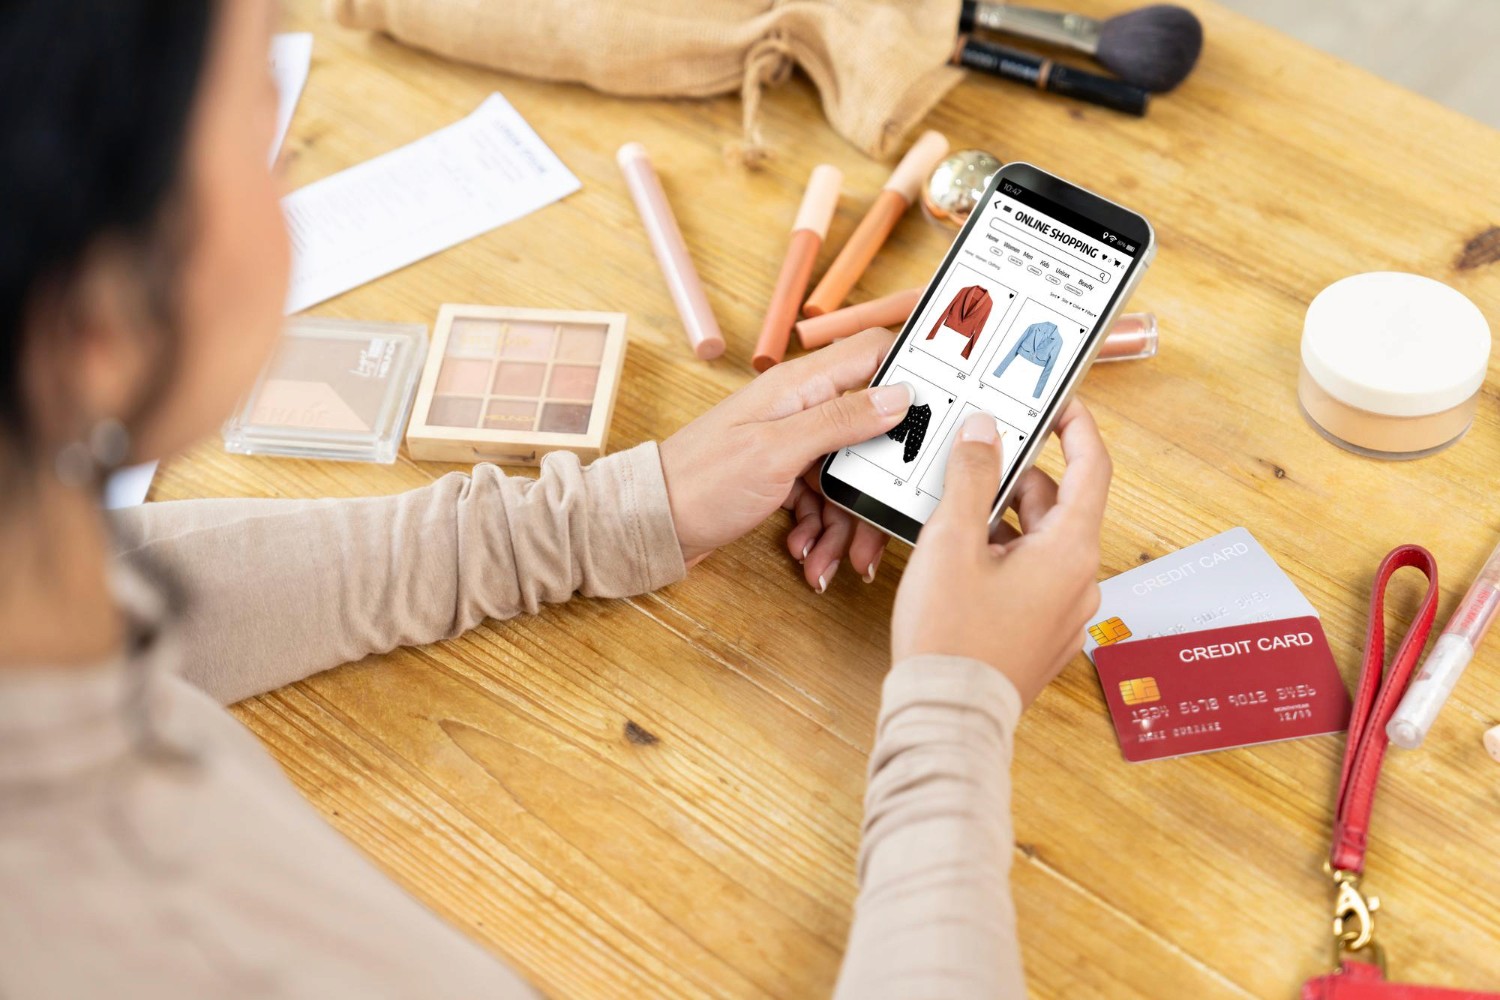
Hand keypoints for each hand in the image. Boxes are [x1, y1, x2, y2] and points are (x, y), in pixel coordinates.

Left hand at [658, 328, 909, 584]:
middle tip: (879, 528)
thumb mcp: (777, 452)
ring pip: (848, 476)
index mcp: (799, 385)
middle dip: (876, 488)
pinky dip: (821, 531)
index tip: (940, 411)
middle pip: (869, 434)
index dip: (911, 374)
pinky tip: (808, 555)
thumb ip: (840, 421)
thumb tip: (900, 395)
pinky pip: (823, 500)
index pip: (872, 354)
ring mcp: (790, 443)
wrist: (650, 526)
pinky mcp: (782, 477)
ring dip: (845, 524)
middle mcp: (798, 408)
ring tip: (833, 561)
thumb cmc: (700, 483)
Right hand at [890, 402, 1112, 705]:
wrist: (947, 715)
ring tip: (952, 517)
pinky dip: (1001, 556)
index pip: (1092, 469)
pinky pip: (1031, 577)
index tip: (1060, 403)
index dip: (1078, 428)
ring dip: (1002, 521)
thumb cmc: (951, 636)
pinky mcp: (1043, 634)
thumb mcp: (952, 541)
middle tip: (972, 462)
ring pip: (1039, 543)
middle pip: (1057, 506)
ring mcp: (1065, 613)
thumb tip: (986, 434)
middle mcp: (1080, 581)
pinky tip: (960, 562)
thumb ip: (972, 478)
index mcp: (1071, 551)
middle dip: (1015, 480)